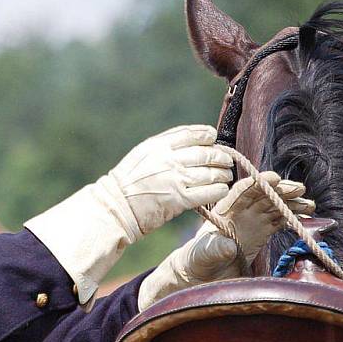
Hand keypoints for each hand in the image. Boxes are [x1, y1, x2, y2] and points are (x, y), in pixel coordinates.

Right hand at [25, 125, 232, 306]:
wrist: (115, 207)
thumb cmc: (127, 181)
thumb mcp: (141, 154)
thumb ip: (163, 146)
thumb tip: (190, 142)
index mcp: (158, 146)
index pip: (191, 134)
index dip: (207, 135)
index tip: (213, 139)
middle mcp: (169, 160)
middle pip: (206, 154)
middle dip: (221, 156)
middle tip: (227, 160)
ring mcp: (175, 180)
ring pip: (211, 173)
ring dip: (223, 174)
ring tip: (226, 176)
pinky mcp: (179, 201)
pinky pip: (208, 193)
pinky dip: (218, 190)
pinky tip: (221, 190)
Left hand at [137, 172, 313, 310]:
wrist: (200, 276)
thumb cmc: (196, 263)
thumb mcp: (201, 257)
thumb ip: (214, 250)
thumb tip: (228, 246)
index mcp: (223, 211)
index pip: (241, 191)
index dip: (258, 183)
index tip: (274, 179)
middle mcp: (239, 213)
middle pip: (262, 195)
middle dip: (280, 190)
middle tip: (300, 189)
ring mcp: (251, 222)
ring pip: (274, 206)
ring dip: (291, 202)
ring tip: (309, 204)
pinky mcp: (261, 233)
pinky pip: (279, 221)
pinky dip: (292, 217)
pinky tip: (306, 216)